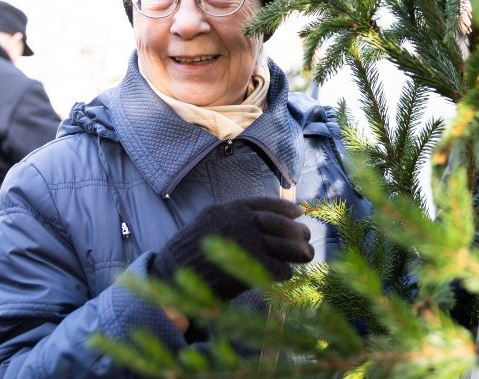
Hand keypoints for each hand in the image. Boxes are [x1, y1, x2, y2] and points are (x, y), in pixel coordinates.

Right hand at [152, 197, 313, 299]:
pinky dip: (285, 272)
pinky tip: (287, 274)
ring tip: (307, 255)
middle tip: (307, 236)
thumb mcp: (208, 221)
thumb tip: (261, 218)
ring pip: (284, 245)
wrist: (171, 272)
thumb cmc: (189, 250)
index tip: (298, 212)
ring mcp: (246, 243)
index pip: (265, 203)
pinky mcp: (248, 266)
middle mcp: (240, 222)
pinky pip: (277, 267)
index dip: (285, 208)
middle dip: (296, 231)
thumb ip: (231, 217)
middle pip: (279, 224)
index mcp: (230, 209)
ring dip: (299, 251)